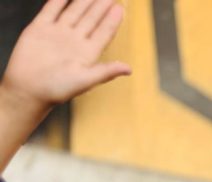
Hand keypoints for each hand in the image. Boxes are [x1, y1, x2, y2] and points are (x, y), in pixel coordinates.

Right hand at [0, 0, 130, 110]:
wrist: (28, 89)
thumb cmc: (57, 89)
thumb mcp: (86, 81)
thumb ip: (106, 72)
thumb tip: (129, 69)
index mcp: (87, 53)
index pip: (103, 33)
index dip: (112, 20)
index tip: (121, 8)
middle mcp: (74, 41)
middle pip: (91, 19)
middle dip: (101, 6)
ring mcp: (58, 33)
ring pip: (74, 11)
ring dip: (84, 0)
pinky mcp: (40, 28)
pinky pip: (51, 9)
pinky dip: (58, 0)